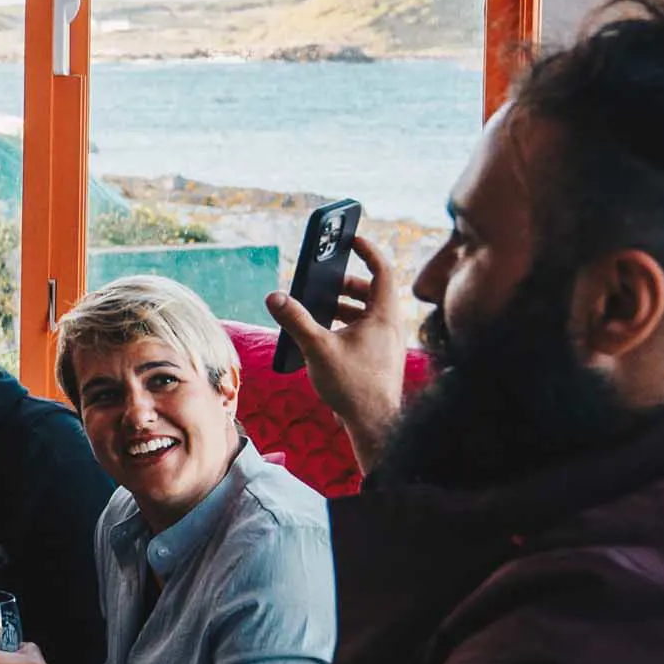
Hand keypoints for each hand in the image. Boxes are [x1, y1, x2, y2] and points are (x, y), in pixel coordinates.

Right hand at [268, 229, 412, 465]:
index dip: (368, 251)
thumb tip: (274, 297)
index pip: (383, 270)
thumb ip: (295, 320)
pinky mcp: (379, 358)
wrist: (375, 425)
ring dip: (343, 306)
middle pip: (372, 291)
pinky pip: (364, 330)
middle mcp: (390, 327)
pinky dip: (345, 325)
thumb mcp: (318, 349)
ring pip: (367, 312)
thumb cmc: (354, 387)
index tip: (352, 239)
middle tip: (322, 283)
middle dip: (345, 284)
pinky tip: (325, 338)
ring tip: (318, 311)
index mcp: (383, 316)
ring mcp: (386, 343)